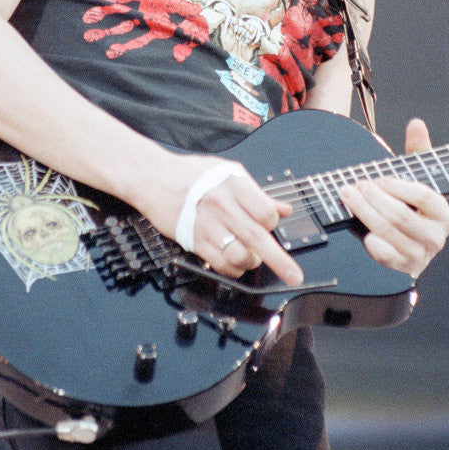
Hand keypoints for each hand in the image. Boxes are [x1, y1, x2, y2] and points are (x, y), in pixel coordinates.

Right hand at [138, 150, 303, 286]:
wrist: (154, 178)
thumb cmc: (191, 173)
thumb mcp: (228, 172)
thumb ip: (257, 193)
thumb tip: (283, 209)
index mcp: (233, 185)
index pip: (265, 213)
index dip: (272, 223)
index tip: (270, 224)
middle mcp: (221, 206)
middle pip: (257, 238)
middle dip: (280, 261)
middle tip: (294, 276)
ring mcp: (206, 226)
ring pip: (239, 256)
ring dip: (250, 262)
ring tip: (251, 256)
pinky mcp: (193, 241)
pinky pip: (220, 265)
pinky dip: (232, 270)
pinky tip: (234, 262)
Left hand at [339, 118, 448, 278]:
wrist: (407, 242)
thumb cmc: (411, 204)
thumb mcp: (416, 177)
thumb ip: (418, 151)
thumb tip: (416, 124)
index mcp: (444, 214)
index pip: (424, 196)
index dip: (398, 186)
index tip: (379, 178)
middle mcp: (436, 237)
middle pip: (402, 215)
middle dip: (374, 198)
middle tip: (356, 185)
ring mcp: (420, 256)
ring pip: (389, 233)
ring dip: (364, 212)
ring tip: (348, 196)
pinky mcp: (403, 269)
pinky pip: (385, 256)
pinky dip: (371, 242)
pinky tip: (361, 230)